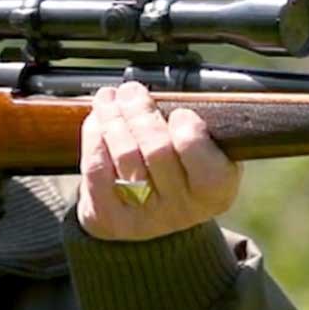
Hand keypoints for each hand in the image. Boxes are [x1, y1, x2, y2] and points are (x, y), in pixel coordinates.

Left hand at [76, 81, 239, 240]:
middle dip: (139, 112)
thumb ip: (199, 124)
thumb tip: (169, 92)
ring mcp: (144, 218)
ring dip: (113, 117)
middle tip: (131, 91)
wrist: (151, 214)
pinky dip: (94, 138)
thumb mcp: (207, 149)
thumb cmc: (181, 169)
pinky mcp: (110, 218)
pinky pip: (97, 169)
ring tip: (110, 99)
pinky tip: (97, 121)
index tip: (180, 113)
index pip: (199, 154)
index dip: (187, 128)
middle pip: (157, 149)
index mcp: (214, 190)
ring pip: (125, 155)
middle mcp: (181, 210)